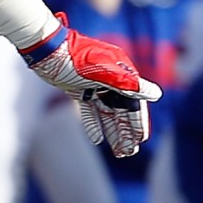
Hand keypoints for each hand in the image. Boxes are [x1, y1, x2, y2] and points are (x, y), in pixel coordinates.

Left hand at [17, 18, 161, 156]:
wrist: (45, 49)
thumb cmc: (74, 59)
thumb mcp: (103, 73)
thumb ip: (129, 85)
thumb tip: (156, 95)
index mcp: (121, 74)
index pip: (134, 102)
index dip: (138, 121)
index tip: (141, 140)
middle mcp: (111, 80)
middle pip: (122, 110)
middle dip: (126, 132)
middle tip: (129, 152)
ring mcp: (95, 85)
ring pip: (107, 113)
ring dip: (113, 131)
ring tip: (118, 151)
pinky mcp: (79, 89)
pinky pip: (90, 110)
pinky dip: (93, 123)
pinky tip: (96, 139)